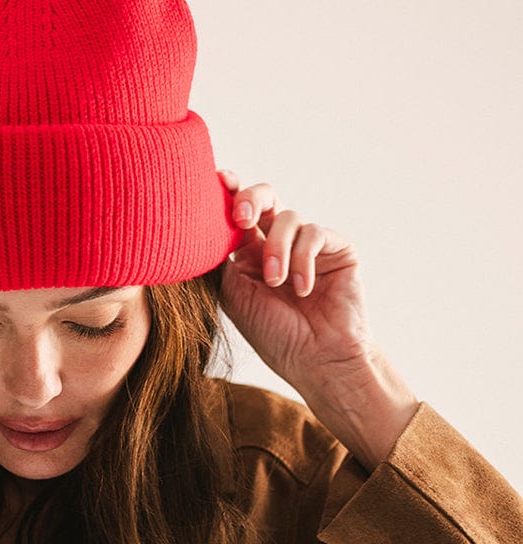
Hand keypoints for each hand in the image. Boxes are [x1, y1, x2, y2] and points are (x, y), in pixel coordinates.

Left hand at [216, 170, 418, 467]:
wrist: (317, 361)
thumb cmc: (273, 334)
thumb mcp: (234, 294)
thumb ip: (222, 257)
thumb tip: (204, 222)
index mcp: (248, 252)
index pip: (236, 213)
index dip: (227, 192)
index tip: (217, 181)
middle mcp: (278, 242)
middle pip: (264, 196)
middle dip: (250, 198)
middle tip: (240, 217)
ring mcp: (308, 244)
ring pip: (287, 216)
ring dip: (278, 249)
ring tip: (276, 283)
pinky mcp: (338, 248)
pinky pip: (315, 234)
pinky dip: (303, 259)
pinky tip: (302, 288)